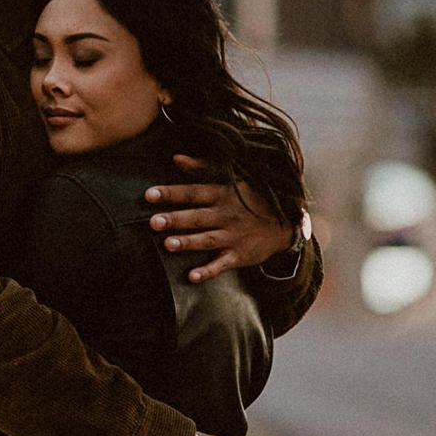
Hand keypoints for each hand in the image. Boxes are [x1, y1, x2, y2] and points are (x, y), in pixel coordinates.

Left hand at [144, 155, 291, 283]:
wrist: (286, 221)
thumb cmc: (253, 196)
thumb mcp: (233, 177)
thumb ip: (202, 167)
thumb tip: (176, 158)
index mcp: (222, 195)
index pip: (193, 193)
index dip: (171, 193)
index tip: (149, 195)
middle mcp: (225, 215)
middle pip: (196, 217)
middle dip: (175, 219)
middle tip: (152, 222)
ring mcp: (233, 236)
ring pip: (206, 240)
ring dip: (187, 242)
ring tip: (168, 244)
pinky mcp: (239, 255)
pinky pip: (222, 264)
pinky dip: (208, 271)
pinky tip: (192, 276)